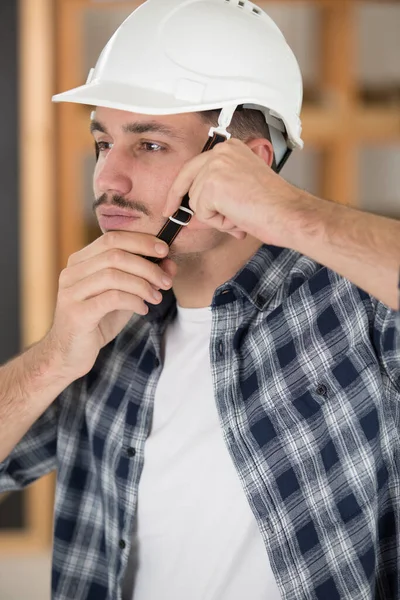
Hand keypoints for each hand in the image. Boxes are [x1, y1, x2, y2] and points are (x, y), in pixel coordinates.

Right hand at [45, 232, 175, 380]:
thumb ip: (142, 278)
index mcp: (81, 261)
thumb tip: (170, 263)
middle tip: (165, 281)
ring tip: (157, 297)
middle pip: (115, 254)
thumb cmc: (97, 322)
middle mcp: (72, 272)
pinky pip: (111, 298)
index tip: (165, 249)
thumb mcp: (123, 296)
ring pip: (113, 274)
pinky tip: (142, 309)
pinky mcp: (76, 313)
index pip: (112, 238)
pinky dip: (133, 301)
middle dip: (147, 265)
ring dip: (142, 284)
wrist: (69, 354)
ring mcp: (71, 292)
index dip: (141, 240)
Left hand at [163, 138, 295, 244]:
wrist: (288, 213)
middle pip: (186, 180)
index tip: (172, 200)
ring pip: (196, 201)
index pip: (194, 166)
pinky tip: (237, 217)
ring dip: (214, 216)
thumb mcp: (240, 190)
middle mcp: (221, 152)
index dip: (181, 186)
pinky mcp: (213, 184)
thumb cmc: (273, 205)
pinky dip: (217, 222)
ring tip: (239, 215)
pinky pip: (201, 213)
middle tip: (168, 212)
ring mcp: (216, 166)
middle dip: (177, 199)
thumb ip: (218, 193)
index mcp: (230, 148)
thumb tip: (194, 211)